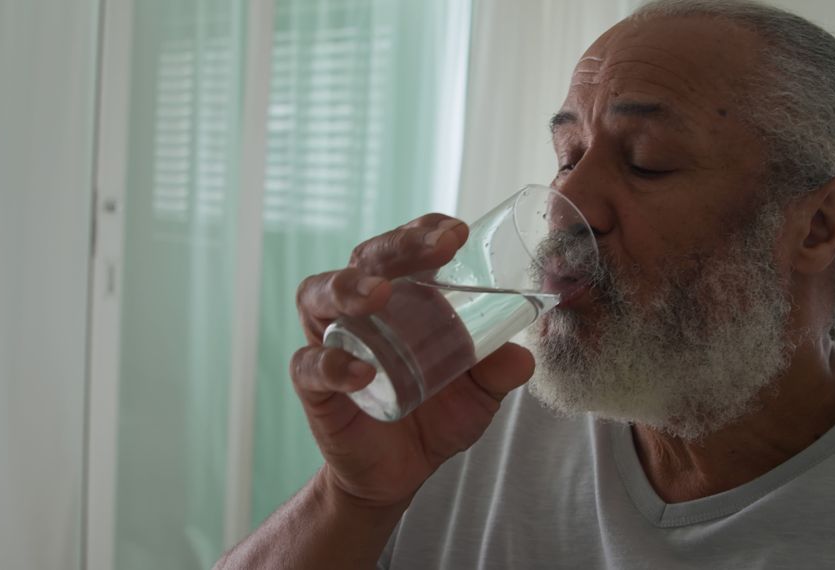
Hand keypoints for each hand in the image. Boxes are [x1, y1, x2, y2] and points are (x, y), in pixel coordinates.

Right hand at [290, 214, 534, 508]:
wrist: (399, 474)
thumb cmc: (436, 416)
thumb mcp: (478, 394)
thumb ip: (498, 372)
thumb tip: (524, 357)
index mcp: (399, 297)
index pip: (405, 248)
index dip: (425, 232)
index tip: (458, 232)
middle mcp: (358, 309)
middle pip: (364, 259)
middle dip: (398, 247)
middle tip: (438, 248)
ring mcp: (331, 343)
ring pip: (319, 296)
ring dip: (347, 287)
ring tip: (379, 294)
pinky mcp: (314, 387)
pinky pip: (310, 367)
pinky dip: (332, 365)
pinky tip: (362, 372)